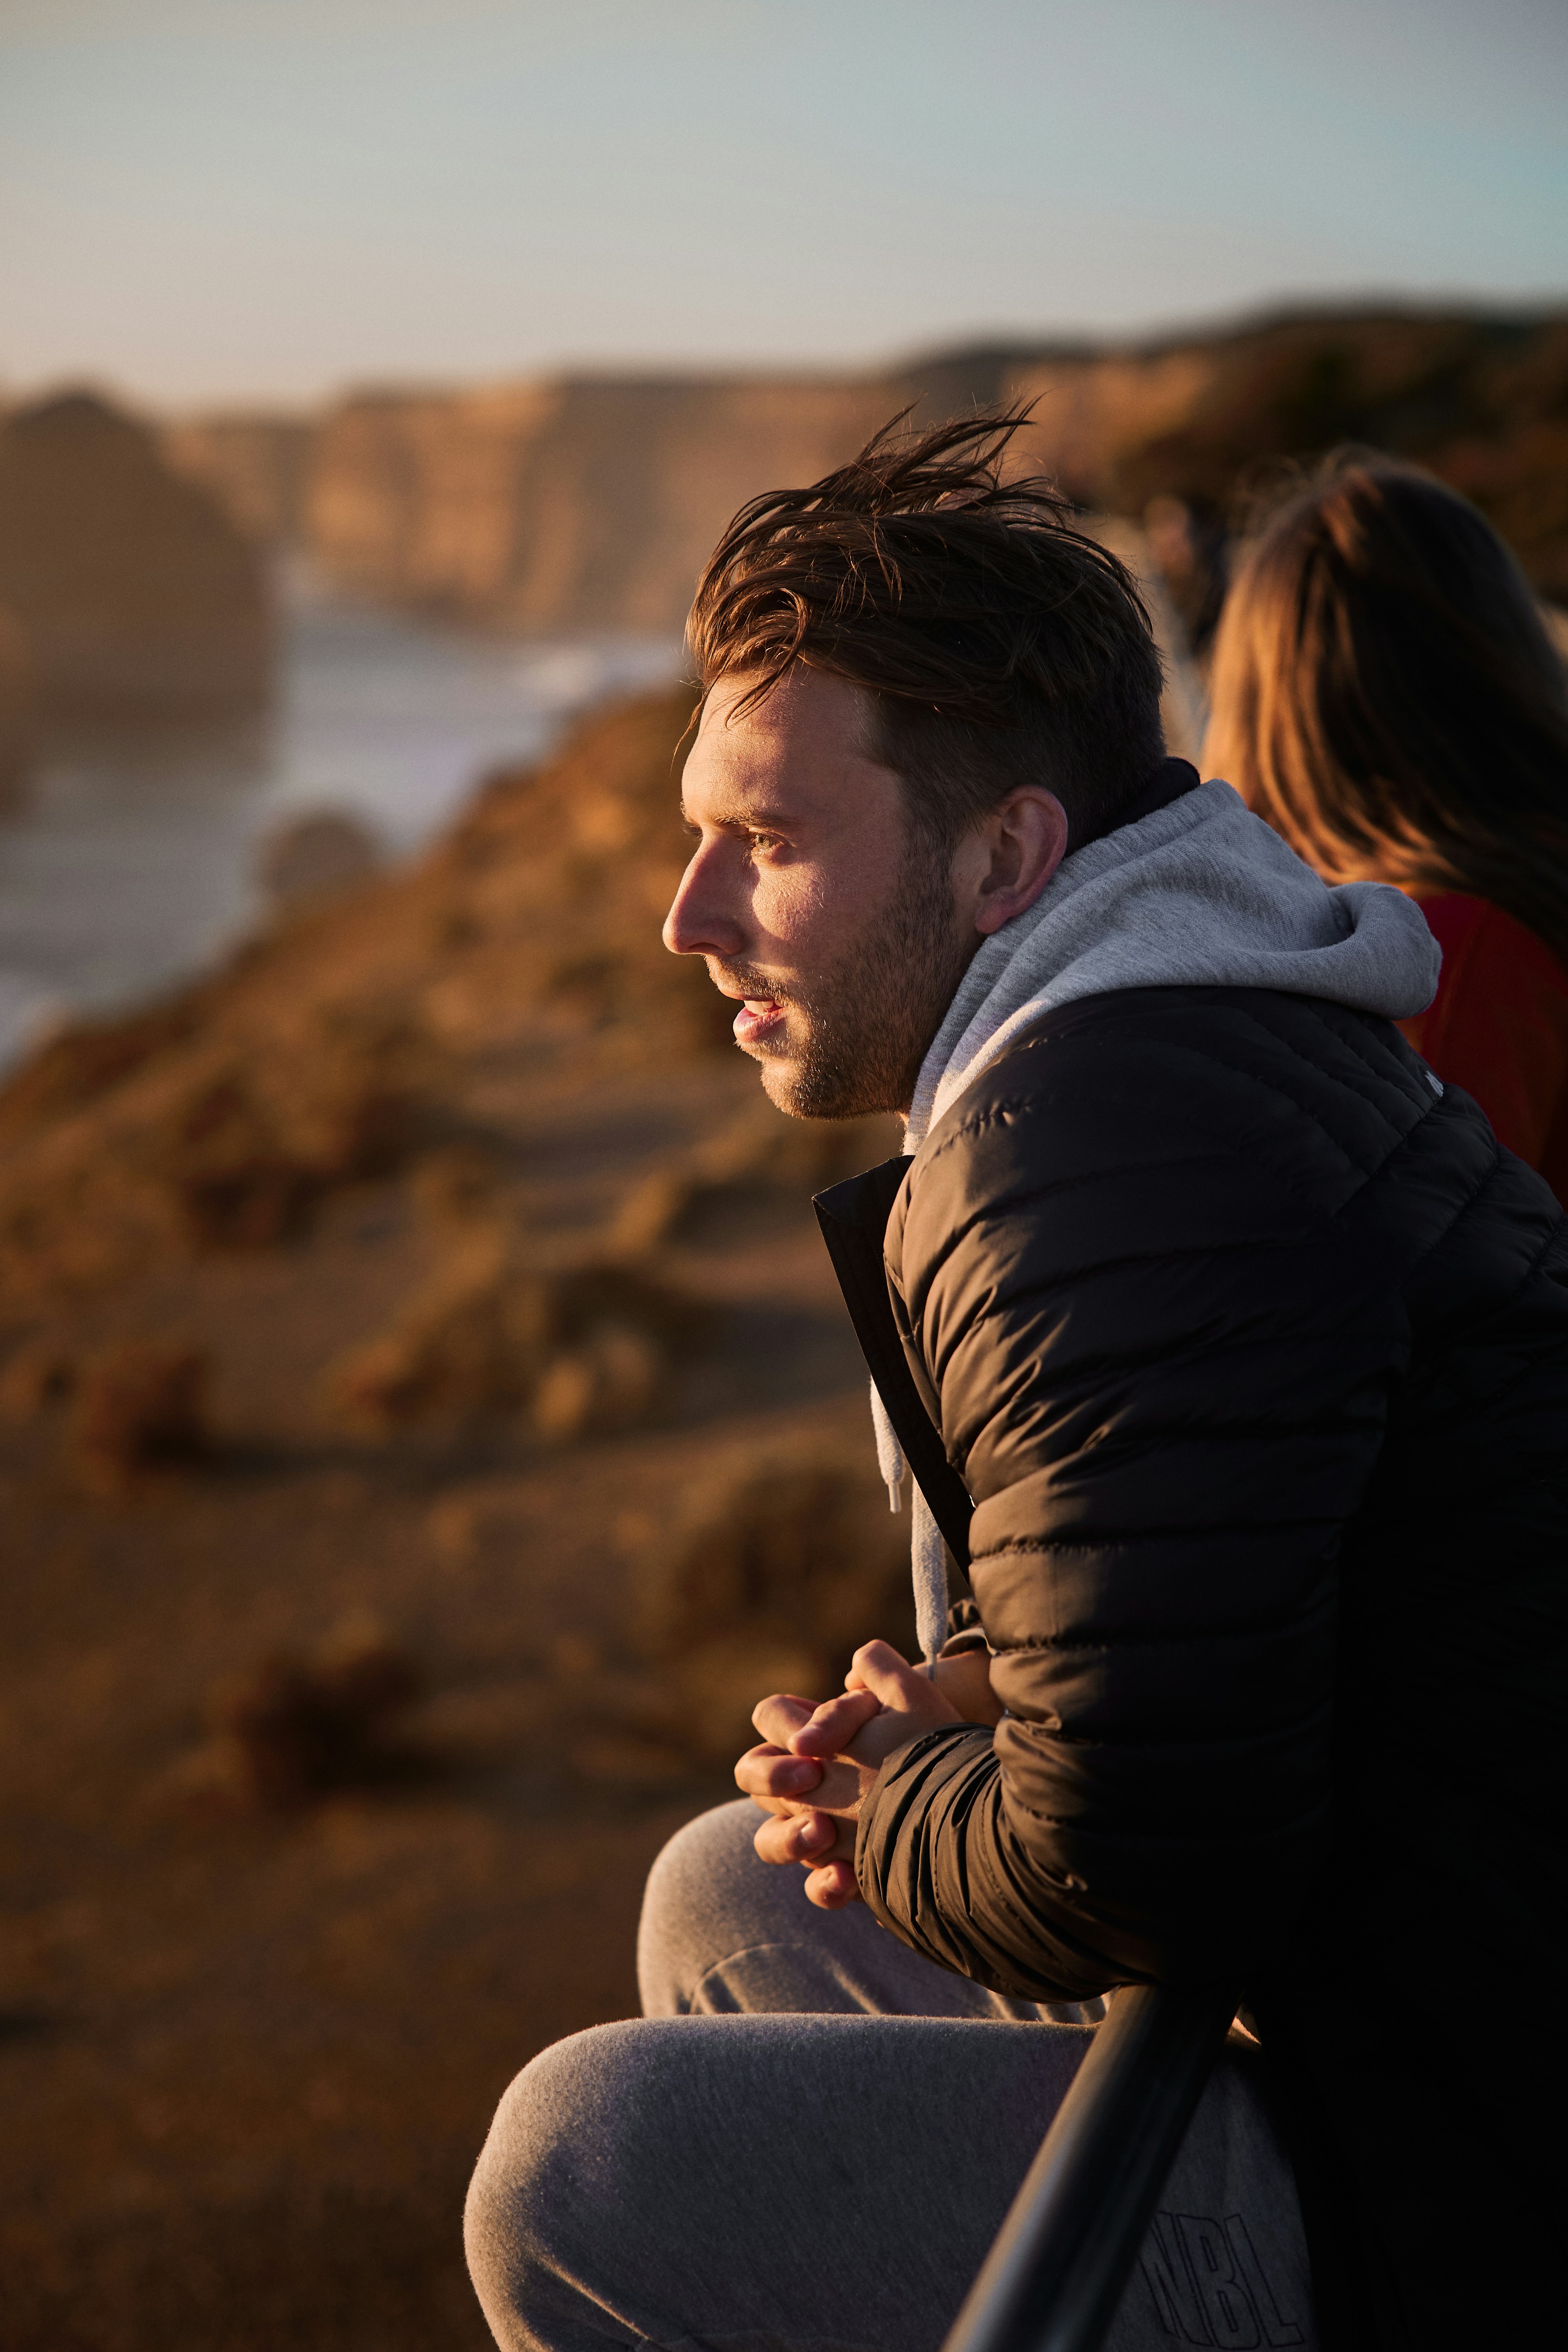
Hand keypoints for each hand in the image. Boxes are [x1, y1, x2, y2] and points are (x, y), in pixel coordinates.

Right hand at [733, 1640, 969, 1908]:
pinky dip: (826, 1885)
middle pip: (752, 1775)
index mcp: (820, 1735)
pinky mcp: (849, 1874)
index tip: (814, 1744)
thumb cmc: (941, 1747)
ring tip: (822, 1831)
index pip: (771, 1718)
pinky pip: (817, 1887)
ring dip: (788, 1837)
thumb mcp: (917, 1703)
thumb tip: (850, 1679)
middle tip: (812, 1777)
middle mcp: (811, 1784)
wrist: (978, 1812)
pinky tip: (848, 1878)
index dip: (781, 1725)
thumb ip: (880, 1673)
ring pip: (771, 1839)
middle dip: (771, 1776)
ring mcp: (824, 1830)